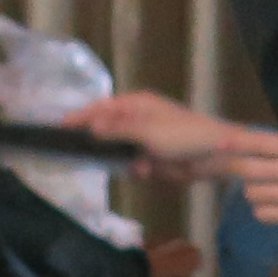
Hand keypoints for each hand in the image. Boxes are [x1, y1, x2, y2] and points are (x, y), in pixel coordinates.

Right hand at [68, 94, 277, 228]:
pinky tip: (151, 171)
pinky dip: (142, 171)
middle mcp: (138, 120)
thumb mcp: (148, 131)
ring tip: (136, 163)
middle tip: (82, 156)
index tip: (58, 128)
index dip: (80, 118)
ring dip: (126, 162)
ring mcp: (146, 141)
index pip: (100, 108)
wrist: (219, 155)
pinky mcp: (155, 160)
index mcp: (136, 105)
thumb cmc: (185, 135)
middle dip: (102, 145)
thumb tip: (89, 126)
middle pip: (107, 132)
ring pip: (120, 154)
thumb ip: (117, 130)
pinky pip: (136, 167)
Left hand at [221, 127, 277, 228]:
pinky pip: (261, 214)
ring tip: (269, 188)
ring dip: (254, 191)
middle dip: (240, 168)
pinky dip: (264, 209)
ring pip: (252, 193)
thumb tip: (245, 138)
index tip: (219, 143)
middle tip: (241, 168)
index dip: (239, 142)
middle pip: (250, 170)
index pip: (262, 143)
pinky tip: (277, 205)